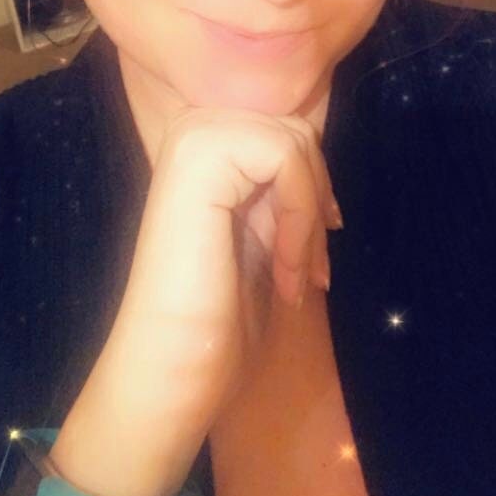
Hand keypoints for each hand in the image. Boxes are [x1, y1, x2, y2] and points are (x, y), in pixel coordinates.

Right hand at [115, 104, 342, 425]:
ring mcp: (193, 137)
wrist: (174, 368)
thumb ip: (280, 185)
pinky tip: (284, 272)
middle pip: (297, 132)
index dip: (313, 191)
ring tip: (296, 276)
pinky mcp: (200, 156)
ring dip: (309, 218)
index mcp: (203, 143)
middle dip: (316, 204)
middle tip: (311, 271)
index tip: (313, 254)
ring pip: (295, 143)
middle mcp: (192, 126)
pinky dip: (301, 217)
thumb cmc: (219, 314)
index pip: (290, 133)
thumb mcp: (264, 229)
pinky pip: (286, 158)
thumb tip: (320, 158)